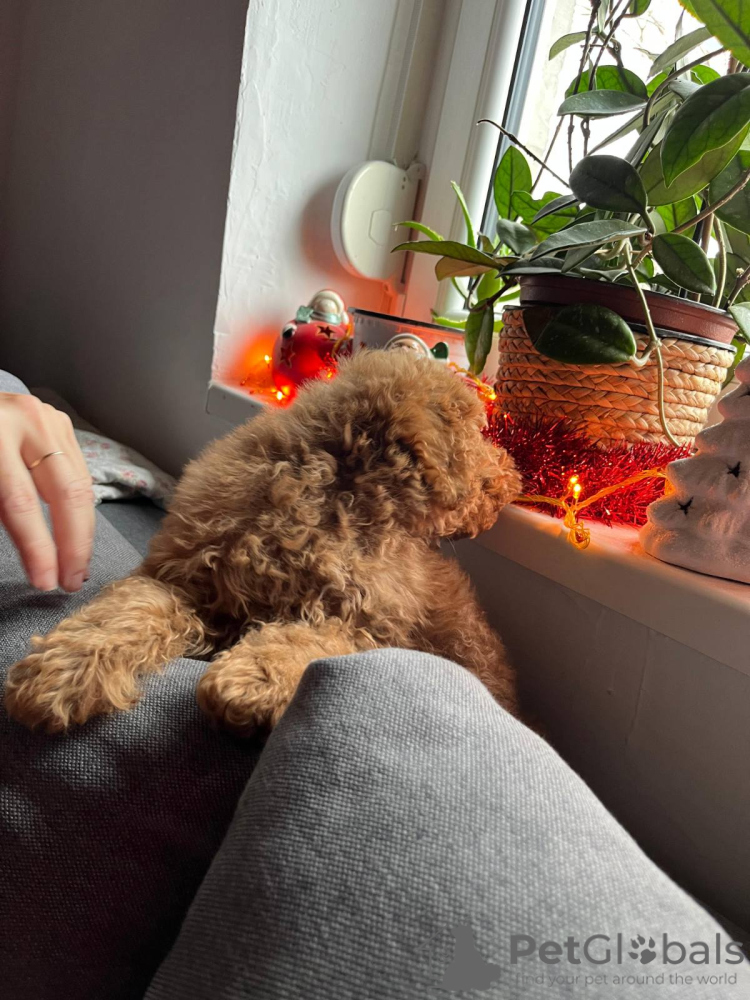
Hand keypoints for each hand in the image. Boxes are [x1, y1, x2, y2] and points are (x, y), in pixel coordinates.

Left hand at [0, 393, 93, 591]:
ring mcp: (49, 419)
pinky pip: (79, 475)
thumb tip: (33, 556)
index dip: (37, 548)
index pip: (21, 503)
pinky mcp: (61, 425)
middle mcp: (28, 421)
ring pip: (81, 486)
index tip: (44, 582)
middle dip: (72, 545)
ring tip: (77, 568)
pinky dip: (79, 510)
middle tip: (71, 582)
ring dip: (82, 533)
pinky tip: (76, 537)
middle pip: (65, 493)